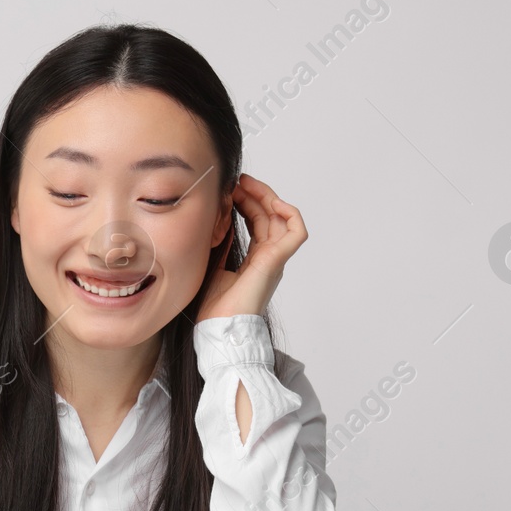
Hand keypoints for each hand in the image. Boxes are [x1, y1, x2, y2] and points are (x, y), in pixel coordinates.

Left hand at [196, 174, 306, 322]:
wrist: (218, 328)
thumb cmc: (215, 308)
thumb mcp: (213, 265)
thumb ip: (221, 244)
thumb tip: (219, 221)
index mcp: (256, 260)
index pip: (259, 223)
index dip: (248, 203)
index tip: (232, 190)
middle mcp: (269, 258)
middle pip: (270, 217)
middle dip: (256, 194)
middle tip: (238, 181)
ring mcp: (274, 259)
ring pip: (281, 219)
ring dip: (267, 197)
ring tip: (246, 185)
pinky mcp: (276, 262)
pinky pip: (296, 232)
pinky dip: (290, 214)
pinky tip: (273, 202)